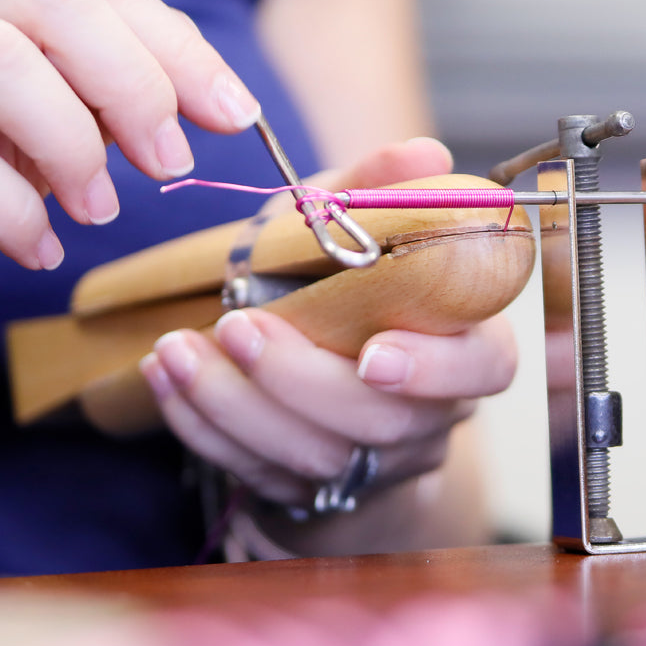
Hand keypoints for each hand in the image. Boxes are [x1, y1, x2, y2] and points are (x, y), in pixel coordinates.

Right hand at [0, 0, 259, 370]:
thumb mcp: (18, 156)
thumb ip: (84, 120)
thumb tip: (185, 116)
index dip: (174, 47)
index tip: (234, 112)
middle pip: (53, 3)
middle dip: (137, 84)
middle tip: (171, 163)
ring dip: (73, 142)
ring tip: (99, 208)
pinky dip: (11, 208)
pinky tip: (34, 247)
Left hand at [138, 138, 519, 506]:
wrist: (316, 360)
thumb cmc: (350, 285)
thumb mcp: (361, 226)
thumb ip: (385, 191)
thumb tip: (424, 154)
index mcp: (461, 346)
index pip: (481, 370)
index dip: (435, 369)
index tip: (372, 353)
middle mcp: (426, 415)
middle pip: (382, 424)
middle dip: (300, 379)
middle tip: (237, 326)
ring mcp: (368, 464)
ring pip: (313, 457)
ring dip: (235, 405)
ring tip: (176, 350)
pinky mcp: (308, 490)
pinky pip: (257, 474)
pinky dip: (204, 427)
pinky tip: (165, 379)